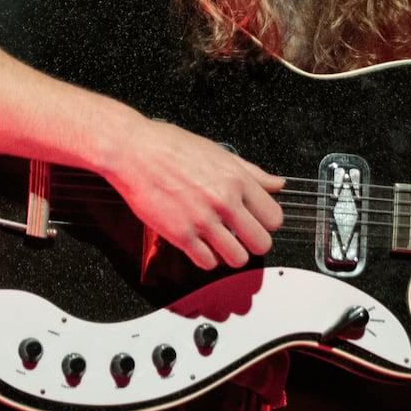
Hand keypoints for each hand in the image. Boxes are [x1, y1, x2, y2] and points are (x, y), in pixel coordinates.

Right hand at [105, 118, 285, 269]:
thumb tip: (277, 184)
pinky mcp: (180, 235)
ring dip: (231, 255)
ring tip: (222, 245)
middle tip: (242, 238)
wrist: (133, 152)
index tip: (258, 222)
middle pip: (261, 243)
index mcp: (237, 179)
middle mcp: (224, 201)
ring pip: (237, 259)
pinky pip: (207, 263)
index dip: (267, 223)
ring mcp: (203, 220)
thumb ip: (252, 172)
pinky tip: (202, 246)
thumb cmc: (170, 147)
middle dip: (253, 243)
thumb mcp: (219, 152)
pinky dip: (207, 259)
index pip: (274, 217)